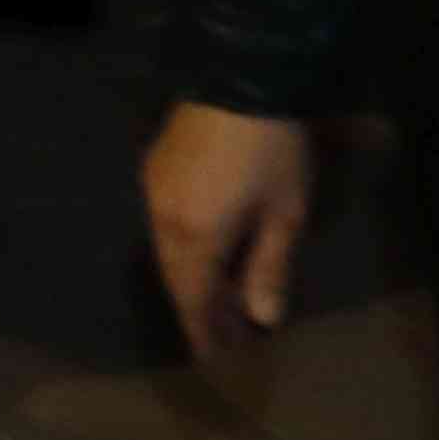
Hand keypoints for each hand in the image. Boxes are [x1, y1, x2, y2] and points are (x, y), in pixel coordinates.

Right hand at [144, 103, 320, 358]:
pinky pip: (163, 225)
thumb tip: (261, 318)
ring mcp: (153, 192)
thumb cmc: (272, 153)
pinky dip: (184, 249)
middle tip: (222, 335)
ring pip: (167, 251)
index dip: (205, 331)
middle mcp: (163, 220)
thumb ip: (270, 268)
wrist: (240, 78)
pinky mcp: (155, 169)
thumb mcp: (285, 213)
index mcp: (195, 237)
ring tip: (217, 298)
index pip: (194, 298)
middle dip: (199, 309)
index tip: (214, 360)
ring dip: (191, 278)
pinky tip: (203, 252)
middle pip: (176, 277)